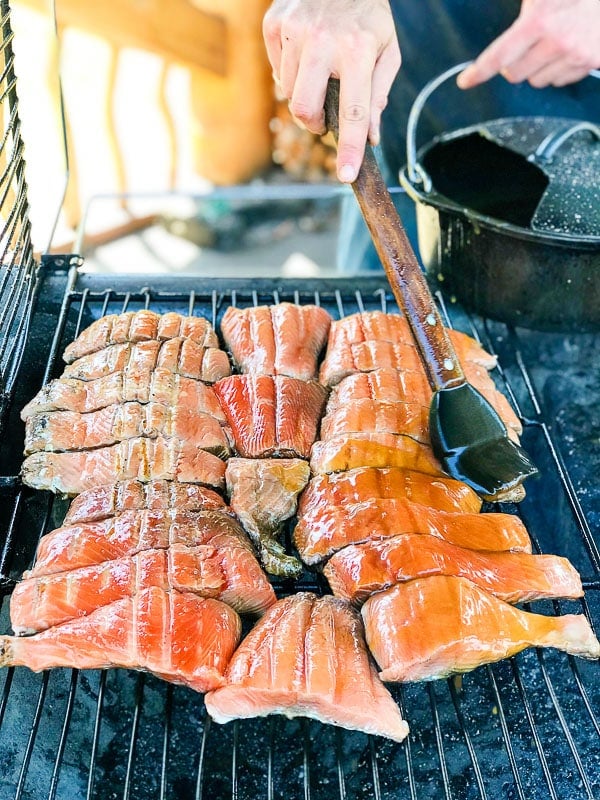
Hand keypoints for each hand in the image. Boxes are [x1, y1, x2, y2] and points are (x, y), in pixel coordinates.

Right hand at [263, 0, 400, 181]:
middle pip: (306, 111)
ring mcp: (293, 32)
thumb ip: (379, 94)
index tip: (347, 176)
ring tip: (320, 74)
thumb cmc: (367, 14)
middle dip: (315, 124)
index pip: (354, 113)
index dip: (351, 149)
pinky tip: (305, 56)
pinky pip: (277, 71)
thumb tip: (370, 137)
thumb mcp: (387, 50)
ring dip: (305, 96)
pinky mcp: (273, 25)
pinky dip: (291, 74)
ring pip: (289, 94)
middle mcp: (322, 42)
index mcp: (357, 51)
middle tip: (327, 119)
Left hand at [457, 0, 599, 89]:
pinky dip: (559, 70)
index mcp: (539, 19)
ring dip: (538, 68)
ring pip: (538, 81)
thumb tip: (507, 30)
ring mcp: (575, 54)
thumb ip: (527, 8)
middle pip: (515, 74)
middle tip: (524, 48)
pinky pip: (561, 81)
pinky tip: (568, 50)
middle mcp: (556, 40)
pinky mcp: (590, 62)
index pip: (499, 54)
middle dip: (513, 65)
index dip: (479, 71)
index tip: (465, 80)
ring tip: (552, 44)